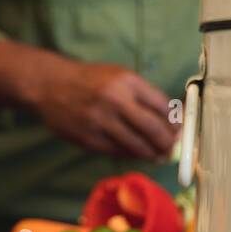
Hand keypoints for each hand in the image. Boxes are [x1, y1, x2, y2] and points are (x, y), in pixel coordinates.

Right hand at [32, 58, 178, 160]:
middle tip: (172, 148)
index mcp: (127, 81)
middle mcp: (115, 100)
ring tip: (159, 156)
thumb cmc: (91, 80)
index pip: (161, 106)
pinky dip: (132, 154)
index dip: (174, 122)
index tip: (179, 130)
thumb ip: (144, 95)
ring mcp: (101, 121)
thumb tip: (171, 118)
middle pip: (152, 128)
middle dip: (167, 142)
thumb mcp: (119, 76)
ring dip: (152, 153)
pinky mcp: (89, 138)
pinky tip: (138, 154)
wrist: (51, 85)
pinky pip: (118, 151)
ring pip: (136, 145)